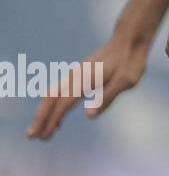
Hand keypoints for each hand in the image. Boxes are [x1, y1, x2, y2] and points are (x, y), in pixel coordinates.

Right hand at [26, 34, 152, 139]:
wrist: (130, 38)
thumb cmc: (130, 61)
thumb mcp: (126, 81)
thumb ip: (108, 97)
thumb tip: (89, 116)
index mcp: (86, 79)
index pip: (64, 103)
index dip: (53, 120)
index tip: (44, 136)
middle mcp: (76, 76)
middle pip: (51, 98)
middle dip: (40, 118)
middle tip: (31, 137)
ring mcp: (75, 74)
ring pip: (52, 94)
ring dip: (43, 113)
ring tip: (39, 132)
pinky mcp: (78, 74)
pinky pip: (59, 91)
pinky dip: (52, 105)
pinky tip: (58, 119)